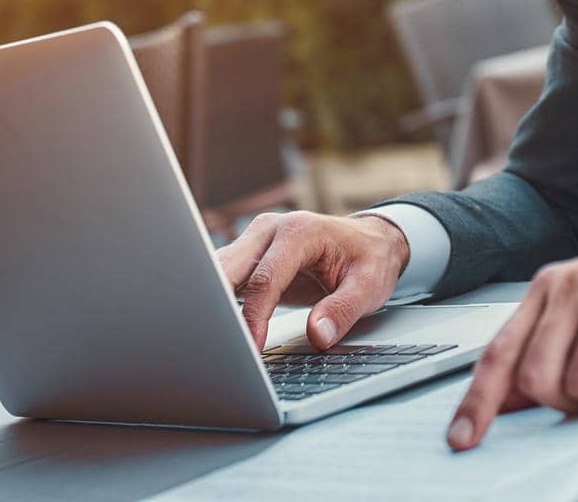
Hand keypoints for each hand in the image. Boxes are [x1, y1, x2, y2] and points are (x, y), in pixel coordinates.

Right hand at [216, 211, 409, 351]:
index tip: (250, 348)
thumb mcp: (369, 286)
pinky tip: (214, 326)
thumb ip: (343, 310)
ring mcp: (256, 240)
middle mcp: (270, 229)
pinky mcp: (249, 254)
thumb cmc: (369, 259)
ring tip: (206, 337)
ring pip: (219, 271)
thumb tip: (317, 336)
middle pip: (228, 268)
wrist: (370, 241)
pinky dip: (217, 301)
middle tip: (210, 343)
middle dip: (215, 304)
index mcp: (299, 231)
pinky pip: (224, 277)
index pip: (265, 279)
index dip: (254, 317)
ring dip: (210, 302)